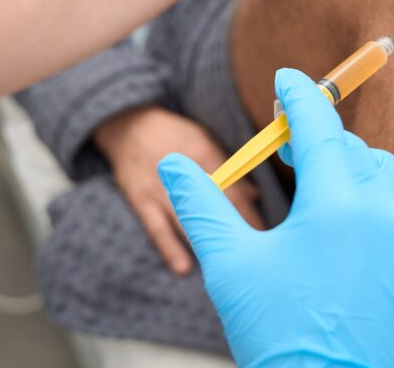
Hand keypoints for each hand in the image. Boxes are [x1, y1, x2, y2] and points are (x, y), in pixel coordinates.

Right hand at [93, 106, 264, 274]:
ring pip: (187, 218)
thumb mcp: (203, 142)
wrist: (127, 127)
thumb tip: (255, 197)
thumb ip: (228, 169)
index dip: (248, 212)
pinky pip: (156, 228)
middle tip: (254, 255)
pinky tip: (184, 267)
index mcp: (202, 152)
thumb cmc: (174, 135)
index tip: (266, 234)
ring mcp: (159, 187)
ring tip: (228, 266)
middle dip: (234, 230)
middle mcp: (182, 169)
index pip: (231, 185)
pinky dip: (170, 249)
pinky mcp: (140, 201)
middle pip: (212, 204)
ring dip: (207, 242)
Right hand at [158, 69, 393, 366]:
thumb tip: (171, 165)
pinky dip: (383, 191)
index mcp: (338, 201)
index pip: (318, 126)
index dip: (298, 96)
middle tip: (282, 147)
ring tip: (317, 179)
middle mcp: (383, 208)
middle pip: (350, 146)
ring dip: (351, 162)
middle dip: (316, 137)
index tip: (286, 77)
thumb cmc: (283, 335)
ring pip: (384, 171)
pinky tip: (359, 209)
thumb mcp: (230, 267)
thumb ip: (202, 206)